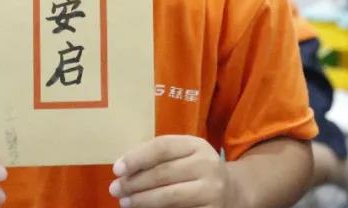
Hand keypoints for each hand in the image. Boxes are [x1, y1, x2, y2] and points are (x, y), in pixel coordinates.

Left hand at [110, 135, 229, 207]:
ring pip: (170, 196)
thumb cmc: (196, 170)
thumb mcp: (184, 155)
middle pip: (163, 173)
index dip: (137, 158)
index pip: (162, 147)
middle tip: (115, 189)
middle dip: (135, 183)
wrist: (232, 191)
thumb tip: (123, 168)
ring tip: (125, 202)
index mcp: (197, 145)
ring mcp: (212, 190)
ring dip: (142, 200)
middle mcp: (208, 165)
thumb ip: (158, 156)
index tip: (116, 169)